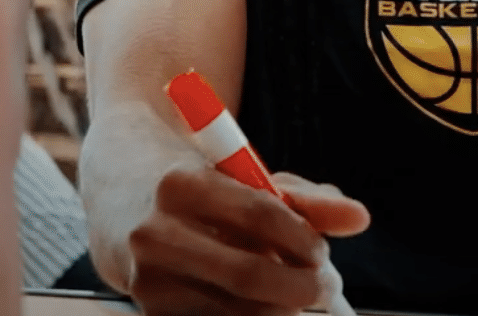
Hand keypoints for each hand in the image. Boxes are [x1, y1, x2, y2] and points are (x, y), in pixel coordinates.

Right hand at [125, 165, 368, 315]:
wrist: (116, 189)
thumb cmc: (196, 181)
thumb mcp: (241, 175)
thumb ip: (302, 198)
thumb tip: (361, 219)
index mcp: (182, 183)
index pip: (259, 214)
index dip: (302, 239)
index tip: (323, 252)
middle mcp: (156, 231)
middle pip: (247, 275)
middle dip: (300, 287)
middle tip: (324, 286)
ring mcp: (146, 276)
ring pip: (233, 312)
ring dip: (279, 310)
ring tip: (296, 294)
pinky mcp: (145, 309)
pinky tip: (263, 306)